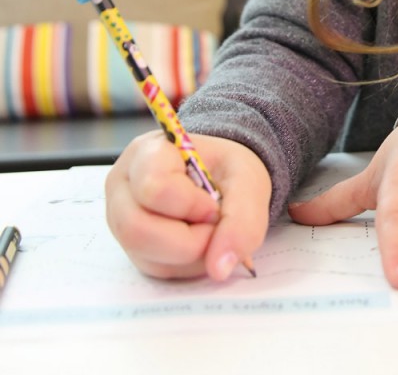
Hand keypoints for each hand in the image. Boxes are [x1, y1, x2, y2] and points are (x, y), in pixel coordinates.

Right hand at [105, 130, 270, 280]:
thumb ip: (242, 218)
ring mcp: (122, 223)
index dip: (191, 205)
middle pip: (137, 230)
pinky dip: (189, 264)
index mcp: (145, 155)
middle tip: (215, 226)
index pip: (154, 188)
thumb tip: (220, 268)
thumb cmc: (225, 169)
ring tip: (211, 232)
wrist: (221, 177)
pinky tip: (201, 242)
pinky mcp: (133, 250)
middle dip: (189, 240)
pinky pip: (157, 270)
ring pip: (146, 257)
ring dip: (191, 255)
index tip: (215, 204)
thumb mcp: (247, 179)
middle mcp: (123, 190)